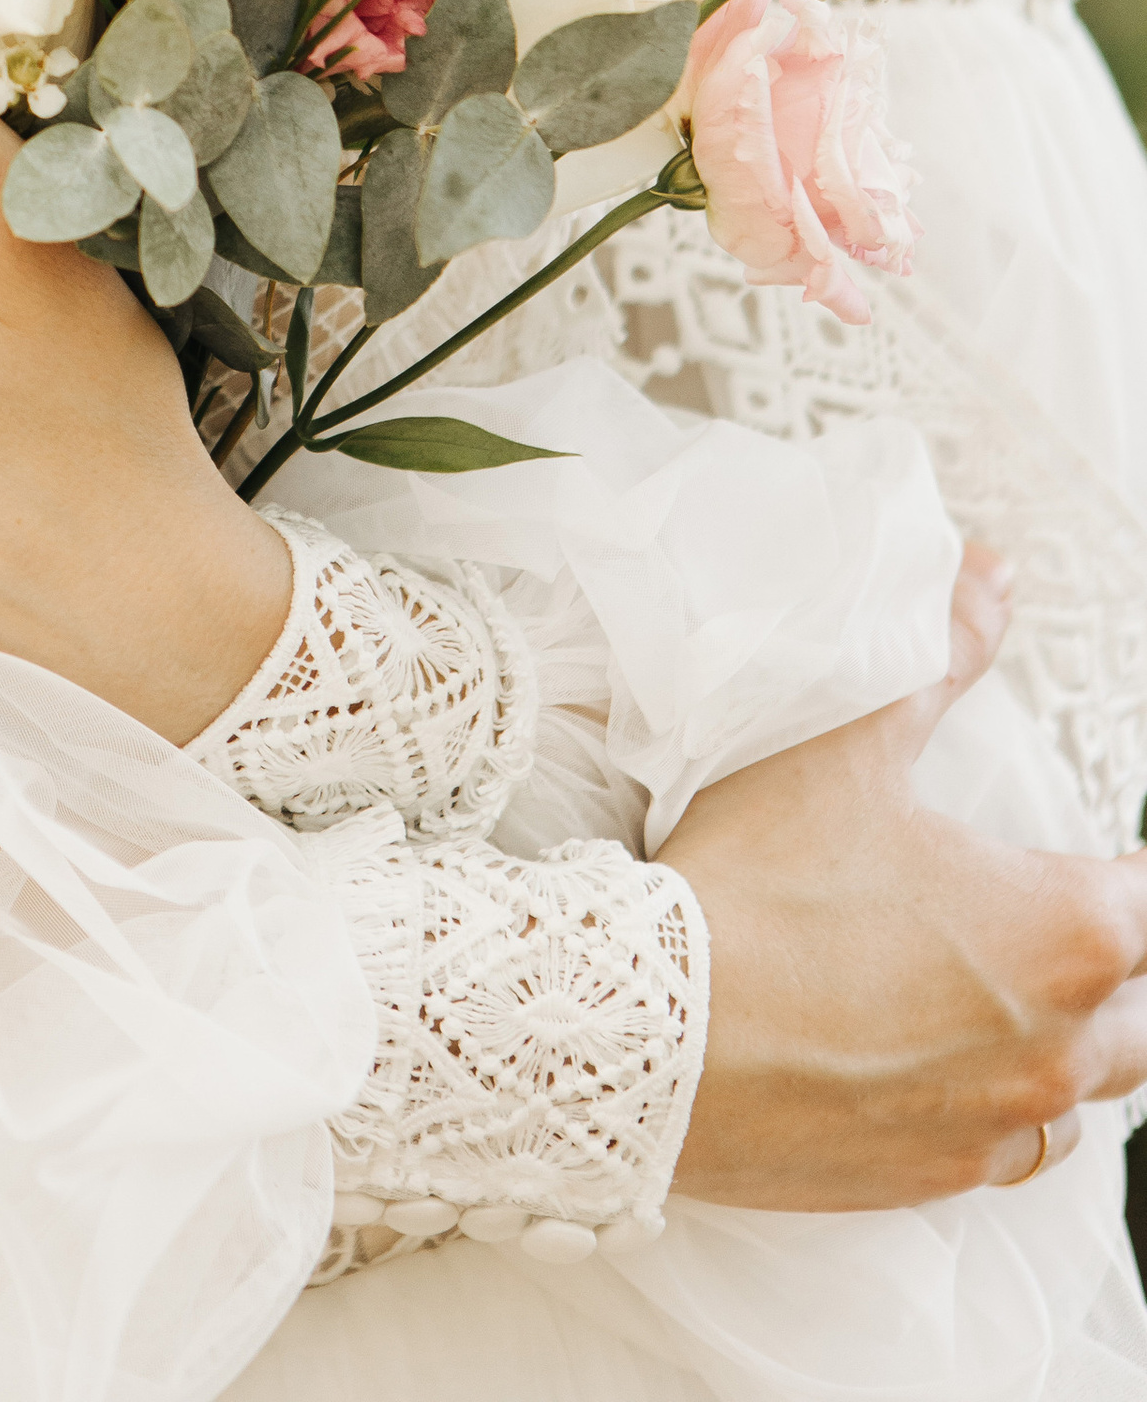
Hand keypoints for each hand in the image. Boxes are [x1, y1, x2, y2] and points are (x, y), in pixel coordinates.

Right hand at [666, 545, 1146, 1203]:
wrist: (654, 1033)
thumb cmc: (759, 888)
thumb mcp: (845, 746)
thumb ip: (939, 656)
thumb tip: (992, 577)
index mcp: (1065, 932)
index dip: (1133, 868)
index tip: (1110, 854)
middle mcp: (1060, 1042)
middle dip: (1122, 964)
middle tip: (1072, 925)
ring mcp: (1002, 1120)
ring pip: (1090, 1091)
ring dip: (1073, 1043)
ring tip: (1020, 999)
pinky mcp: (940, 1175)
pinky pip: (1019, 1151)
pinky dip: (1009, 1109)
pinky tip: (961, 1071)